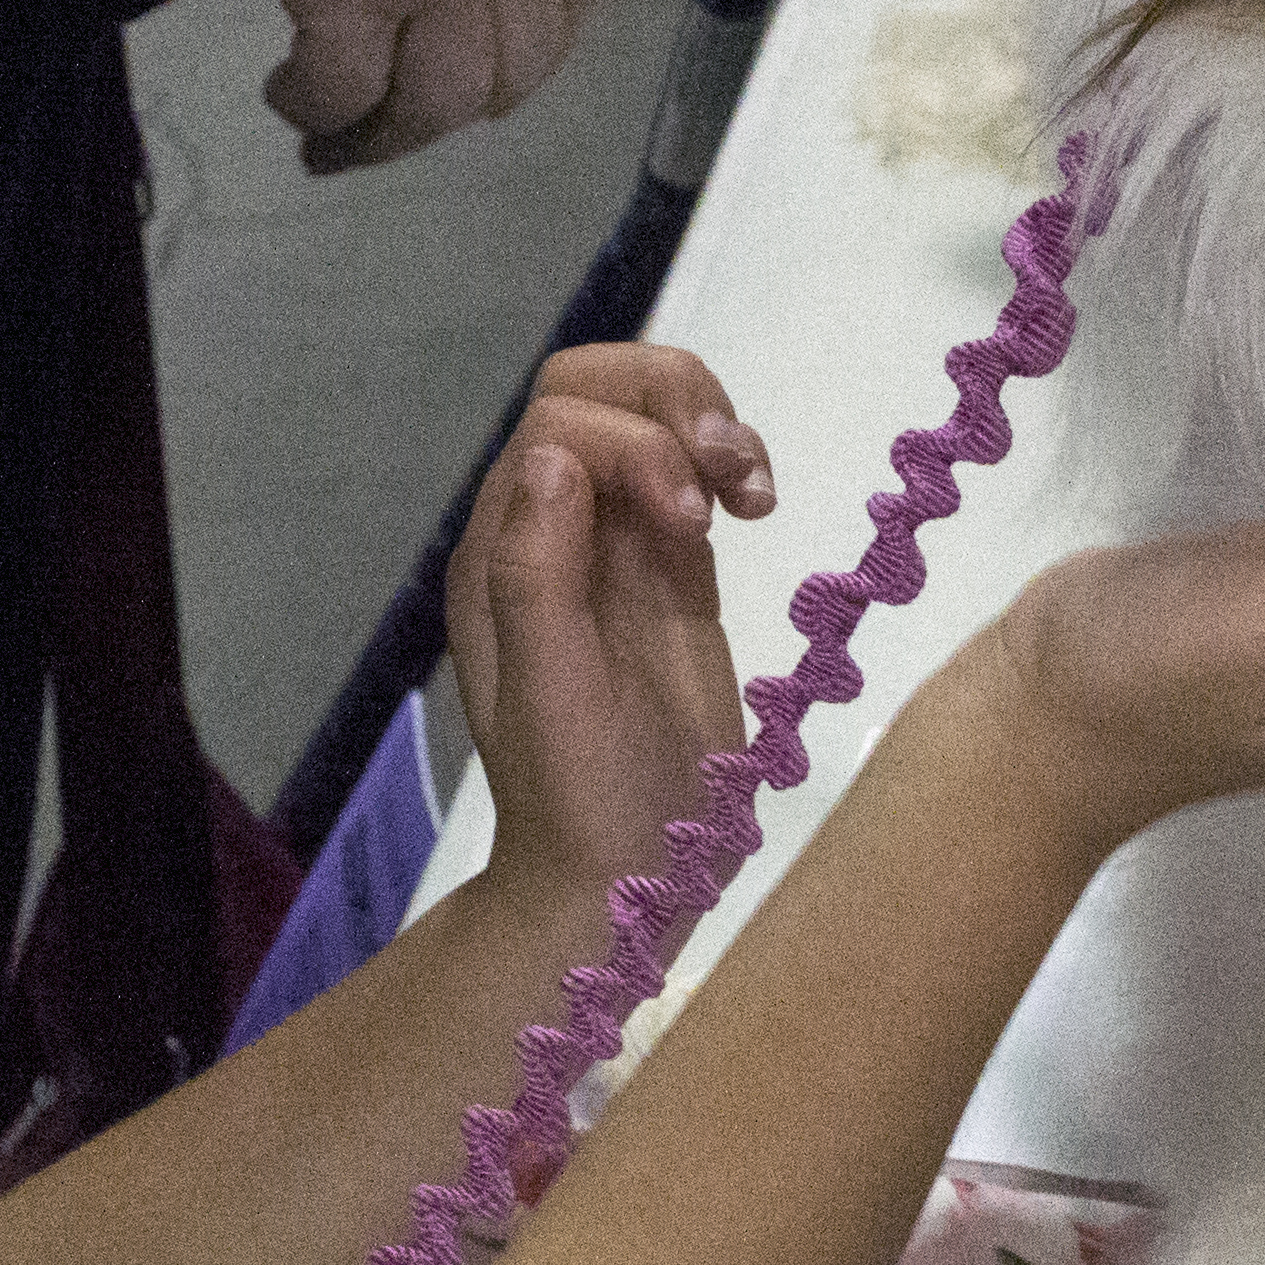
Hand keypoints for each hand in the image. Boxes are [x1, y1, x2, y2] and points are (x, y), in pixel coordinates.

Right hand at [123, 0, 617, 173]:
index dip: (538, 26)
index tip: (490, 48)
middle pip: (525, 52)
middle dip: (467, 99)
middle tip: (410, 109)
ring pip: (445, 94)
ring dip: (392, 130)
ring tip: (340, 130)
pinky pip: (349, 86)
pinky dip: (321, 108)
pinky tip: (291, 95)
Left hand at [445, 345, 775, 905]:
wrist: (624, 875)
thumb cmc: (578, 798)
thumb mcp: (550, 695)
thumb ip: (539, 575)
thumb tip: (559, 456)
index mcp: (503, 551)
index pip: (559, 425)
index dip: (631, 445)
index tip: (692, 524)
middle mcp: (549, 529)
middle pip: (596, 389)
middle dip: (672, 400)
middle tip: (733, 469)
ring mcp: (612, 542)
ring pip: (649, 415)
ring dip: (710, 422)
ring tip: (755, 487)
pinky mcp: (672, 567)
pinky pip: (693, 475)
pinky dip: (733, 464)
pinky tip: (761, 505)